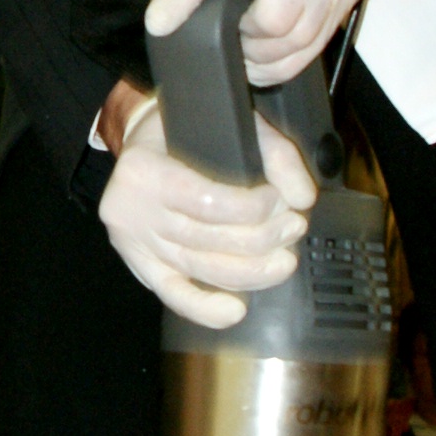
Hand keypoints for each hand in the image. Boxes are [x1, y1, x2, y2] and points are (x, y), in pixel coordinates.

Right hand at [98, 88, 315, 328]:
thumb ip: (275, 153)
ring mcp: (134, 243)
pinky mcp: (141, 267)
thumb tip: (304, 198)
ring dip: (251, 272)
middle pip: (208, 240)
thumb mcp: (230, 124)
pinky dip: (206, 309)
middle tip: (294, 227)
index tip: (281, 201)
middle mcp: (131, 211)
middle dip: (263, 239)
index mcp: (145, 171)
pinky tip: (235, 311)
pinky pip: (174, 295)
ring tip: (284, 261)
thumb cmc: (186, 132)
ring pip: (200, 269)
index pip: (209, 202)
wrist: (142, 146)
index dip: (255, 210)